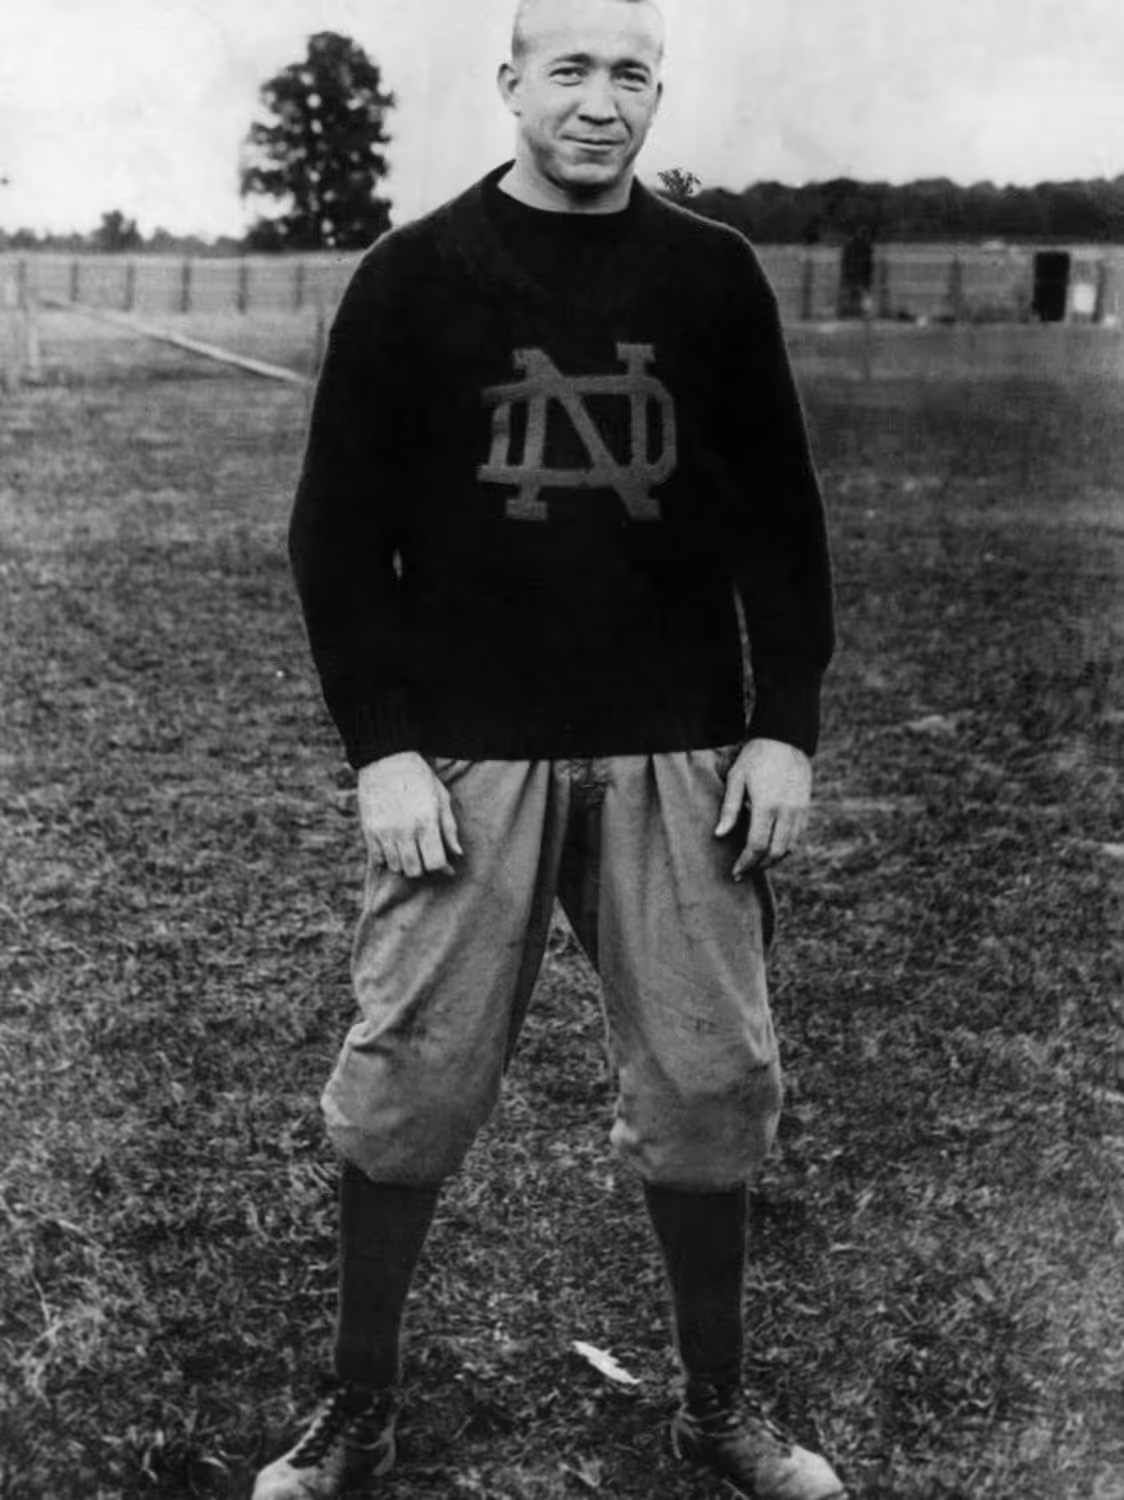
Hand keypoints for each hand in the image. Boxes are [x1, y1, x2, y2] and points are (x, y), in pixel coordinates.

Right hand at [357, 752, 462, 878]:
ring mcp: (384, 831)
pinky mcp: (369, 830)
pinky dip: (387, 859)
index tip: (444, 864)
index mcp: (426, 821)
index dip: (442, 867)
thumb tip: (458, 854)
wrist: (385, 759)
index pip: (435, 862)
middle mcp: (404, 830)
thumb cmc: (419, 777)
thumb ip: (449, 827)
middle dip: (423, 867)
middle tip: (425, 856)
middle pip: (414, 870)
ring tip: (410, 850)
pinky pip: (378, 859)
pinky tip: (394, 847)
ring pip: (396, 867)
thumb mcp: (441, 797)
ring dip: (405, 864)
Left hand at [714, 738, 812, 877]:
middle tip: (743, 872)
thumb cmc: (755, 757)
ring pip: (789, 848)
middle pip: (775, 853)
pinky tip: (770, 848)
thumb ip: (729, 809)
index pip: (756, 846)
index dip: (745, 863)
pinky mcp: (805, 809)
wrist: (786, 739)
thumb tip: (719, 835)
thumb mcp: (736, 778)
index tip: (735, 872)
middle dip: (758, 866)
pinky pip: (797, 837)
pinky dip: (784, 848)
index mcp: (766, 805)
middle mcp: (786, 812)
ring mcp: (799, 811)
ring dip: (772, 860)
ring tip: (755, 863)